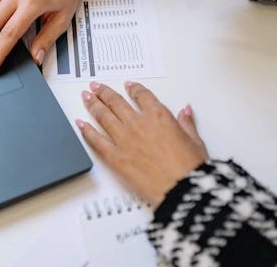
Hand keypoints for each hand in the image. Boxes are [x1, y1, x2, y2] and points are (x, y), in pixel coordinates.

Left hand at [77, 82, 207, 207]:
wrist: (182, 190)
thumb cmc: (191, 169)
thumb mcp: (195, 141)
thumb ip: (187, 123)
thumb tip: (185, 111)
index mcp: (159, 116)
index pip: (142, 95)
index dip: (133, 88)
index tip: (128, 85)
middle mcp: (138, 123)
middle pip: (116, 102)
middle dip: (105, 92)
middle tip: (96, 86)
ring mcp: (124, 139)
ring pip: (103, 116)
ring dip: (93, 104)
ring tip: (86, 96)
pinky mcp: (115, 157)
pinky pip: (96, 140)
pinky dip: (86, 130)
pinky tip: (80, 123)